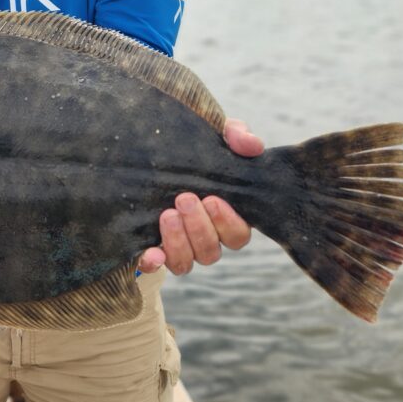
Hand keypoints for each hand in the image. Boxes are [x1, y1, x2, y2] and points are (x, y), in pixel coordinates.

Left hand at [139, 118, 261, 274]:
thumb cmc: (195, 150)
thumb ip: (237, 136)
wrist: (151, 156)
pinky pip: (156, 266)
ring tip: (167, 214)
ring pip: (186, 262)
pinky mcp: (153, 248)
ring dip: (179, 242)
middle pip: (211, 251)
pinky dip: (153, 262)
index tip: (213, 199)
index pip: (238, 235)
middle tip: (184, 199)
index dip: (228, 223)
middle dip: (199, 227)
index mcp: (226, 216)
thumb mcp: (216, 137)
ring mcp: (179, 246)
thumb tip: (252, 144)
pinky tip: (152, 252)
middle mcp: (205, 237)